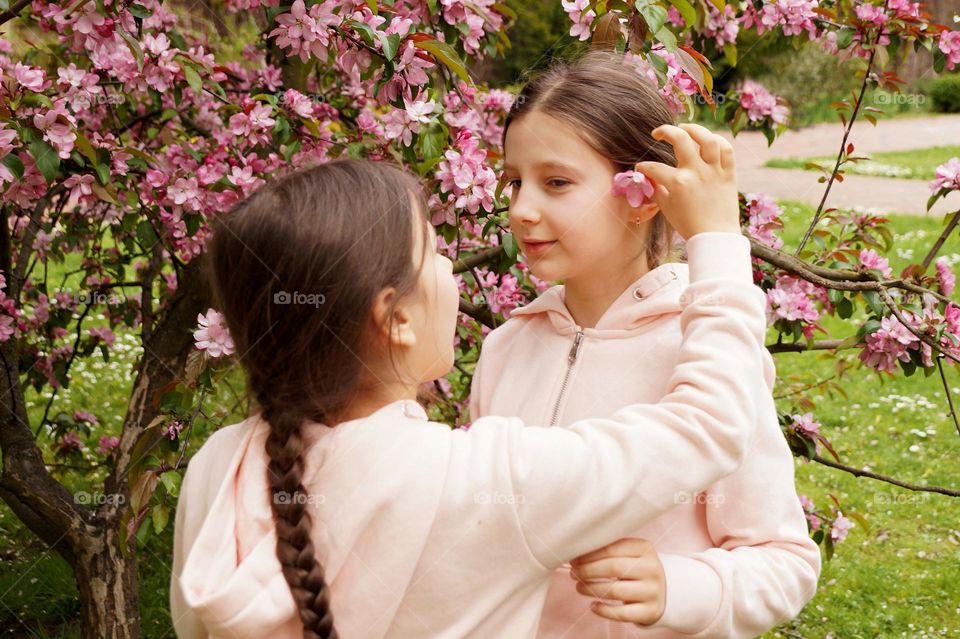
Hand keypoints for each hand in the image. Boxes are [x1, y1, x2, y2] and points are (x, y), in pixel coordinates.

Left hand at [569, 538, 666, 625]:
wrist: (663, 590)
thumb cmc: (635, 568)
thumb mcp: (629, 554)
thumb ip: (607, 550)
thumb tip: (575, 555)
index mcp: (645, 548)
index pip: (612, 549)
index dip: (589, 555)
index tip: (573, 559)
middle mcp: (652, 569)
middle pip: (613, 568)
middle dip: (588, 571)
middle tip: (574, 573)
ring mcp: (653, 591)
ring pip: (616, 591)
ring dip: (591, 589)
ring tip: (579, 587)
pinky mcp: (650, 611)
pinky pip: (622, 613)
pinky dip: (604, 610)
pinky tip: (593, 606)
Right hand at [634, 123, 739, 239]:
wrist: (715, 237)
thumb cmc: (689, 225)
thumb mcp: (666, 208)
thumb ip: (656, 189)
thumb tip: (649, 176)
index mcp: (678, 183)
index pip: (654, 167)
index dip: (643, 167)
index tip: (641, 169)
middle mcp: (696, 172)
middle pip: (680, 138)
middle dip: (665, 131)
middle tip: (657, 133)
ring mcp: (714, 171)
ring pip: (707, 138)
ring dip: (694, 129)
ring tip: (684, 129)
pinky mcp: (729, 173)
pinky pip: (726, 149)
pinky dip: (718, 141)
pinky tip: (707, 141)